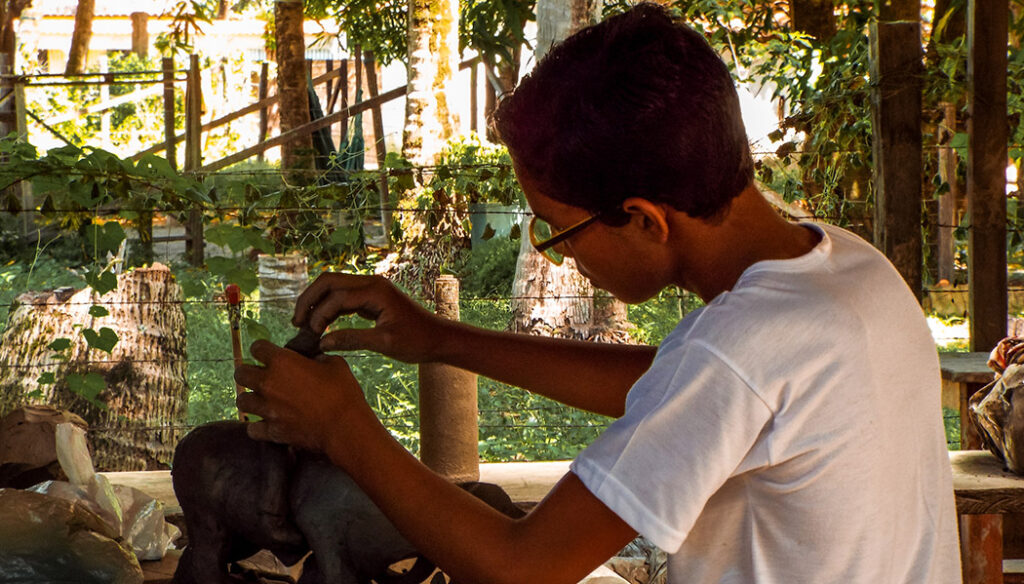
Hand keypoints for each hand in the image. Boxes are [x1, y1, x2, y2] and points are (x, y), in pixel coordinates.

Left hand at [234, 339, 370, 450]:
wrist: (345, 427)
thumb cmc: (343, 393)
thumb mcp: (335, 364)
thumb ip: (317, 358)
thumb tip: (312, 359)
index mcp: (282, 362)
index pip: (257, 347)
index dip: (263, 350)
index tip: (269, 355)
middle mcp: (268, 383)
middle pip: (240, 373)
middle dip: (249, 373)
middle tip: (261, 378)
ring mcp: (267, 408)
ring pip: (241, 401)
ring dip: (251, 399)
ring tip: (263, 401)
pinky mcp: (271, 431)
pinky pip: (252, 428)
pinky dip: (258, 426)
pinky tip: (268, 423)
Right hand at [292, 273, 445, 362]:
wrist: (438, 338)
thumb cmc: (417, 341)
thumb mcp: (385, 344)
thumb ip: (353, 340)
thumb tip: (322, 342)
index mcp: (376, 291)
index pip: (336, 296)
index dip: (319, 314)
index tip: (313, 335)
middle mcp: (371, 284)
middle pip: (329, 281)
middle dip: (309, 299)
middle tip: (296, 322)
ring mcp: (371, 289)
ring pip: (333, 287)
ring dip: (316, 303)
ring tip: (303, 325)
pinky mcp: (371, 298)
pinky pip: (342, 297)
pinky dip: (328, 308)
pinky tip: (320, 325)